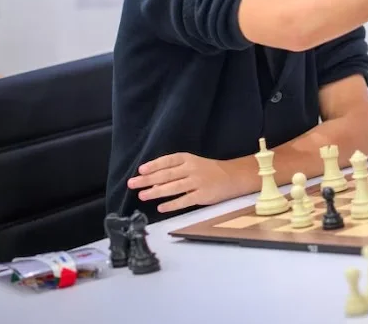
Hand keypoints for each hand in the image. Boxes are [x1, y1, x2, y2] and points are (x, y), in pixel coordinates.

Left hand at [127, 152, 245, 212]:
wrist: (235, 176)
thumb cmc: (211, 170)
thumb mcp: (194, 164)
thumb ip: (176, 170)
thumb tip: (153, 181)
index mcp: (189, 159)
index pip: (168, 161)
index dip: (154, 165)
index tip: (141, 170)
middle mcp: (192, 169)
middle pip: (166, 175)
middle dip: (148, 180)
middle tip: (133, 184)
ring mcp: (197, 182)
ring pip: (173, 187)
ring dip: (156, 192)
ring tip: (142, 196)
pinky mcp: (203, 195)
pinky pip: (184, 200)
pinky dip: (172, 204)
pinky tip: (161, 208)